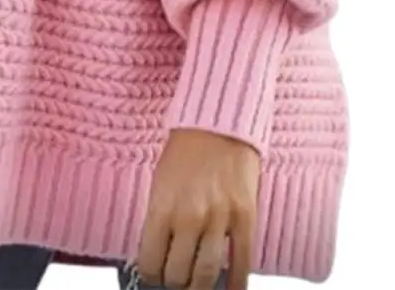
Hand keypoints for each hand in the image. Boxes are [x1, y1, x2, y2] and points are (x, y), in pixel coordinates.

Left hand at [136, 130, 259, 289]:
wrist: (219, 121)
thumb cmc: (186, 148)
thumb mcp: (160, 180)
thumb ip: (159, 218)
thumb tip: (157, 254)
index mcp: (163, 206)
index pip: (150, 262)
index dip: (150, 274)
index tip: (152, 274)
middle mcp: (190, 216)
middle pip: (177, 274)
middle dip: (173, 281)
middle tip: (174, 278)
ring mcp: (219, 218)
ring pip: (206, 275)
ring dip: (197, 286)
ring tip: (194, 284)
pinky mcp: (245, 217)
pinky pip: (242, 263)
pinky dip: (236, 284)